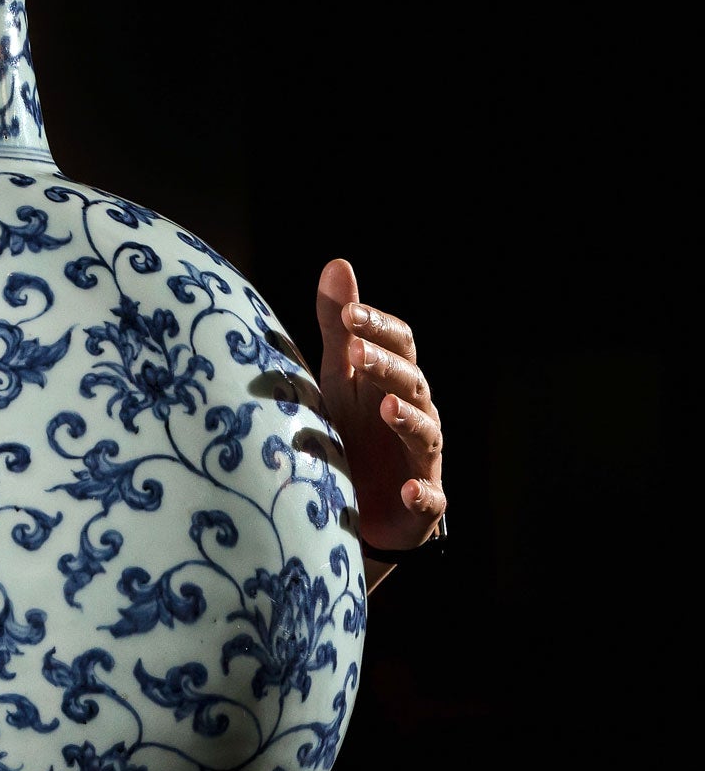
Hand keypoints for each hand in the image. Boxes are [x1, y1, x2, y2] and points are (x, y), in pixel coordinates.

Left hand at [314, 258, 445, 552]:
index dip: (378, 327)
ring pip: (425, 433)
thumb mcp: (339, 378)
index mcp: (395, 382)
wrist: (362, 507)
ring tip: (384, 408)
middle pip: (411, 382)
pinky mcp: (423, 503)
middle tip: (355, 351)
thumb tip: (338, 263)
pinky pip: (431, 498)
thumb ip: (338, 327)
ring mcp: (422, 459)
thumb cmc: (352, 430)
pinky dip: (423, 494)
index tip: (348, 313)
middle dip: (385, 366)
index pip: (400, 344)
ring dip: (407, 420)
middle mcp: (416, 414)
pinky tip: (409, 490)